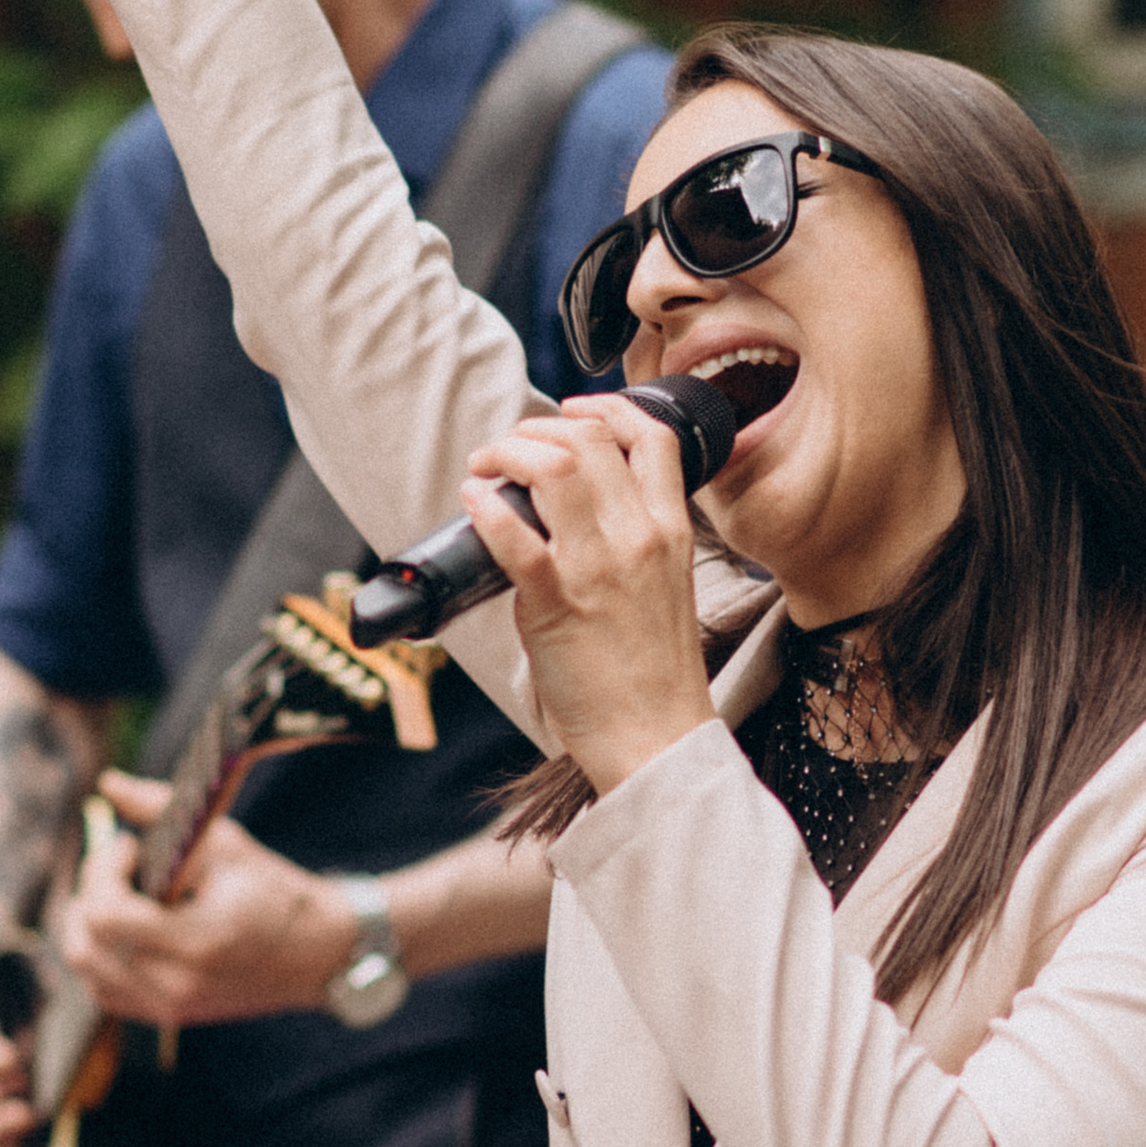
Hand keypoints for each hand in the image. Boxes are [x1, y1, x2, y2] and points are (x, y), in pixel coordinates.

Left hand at [56, 770, 356, 1022]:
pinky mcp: (169, 1017)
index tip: (128, 847)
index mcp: (199, 939)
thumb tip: (109, 784)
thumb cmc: (275, 893)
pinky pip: (105, 991)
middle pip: (85, 945)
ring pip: (87, 969)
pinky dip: (101, 957)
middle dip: (89, 894)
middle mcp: (179, 983)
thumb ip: (162, 811)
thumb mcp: (227, 844)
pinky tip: (126, 929)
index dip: (101, 873)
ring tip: (122, 896)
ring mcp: (171, 1006)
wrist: (317, 955)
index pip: (106, 916)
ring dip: (89, 926)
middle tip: (119, 868)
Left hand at [463, 394, 716, 794]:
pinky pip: (512, 532)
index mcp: (672, 530)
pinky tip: (473, 501)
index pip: (650, 436)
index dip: (606, 408)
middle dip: (537, 429)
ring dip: (506, 454)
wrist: (657, 738)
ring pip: (551, 465)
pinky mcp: (557, 599)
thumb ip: (632, 544)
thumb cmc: (654, 675)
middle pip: (589, 438)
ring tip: (485, 469)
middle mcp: (639, 536)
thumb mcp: (666, 589)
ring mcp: (599, 565)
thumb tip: (570, 516)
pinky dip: (485, 505)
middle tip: (509, 450)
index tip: (572, 412)